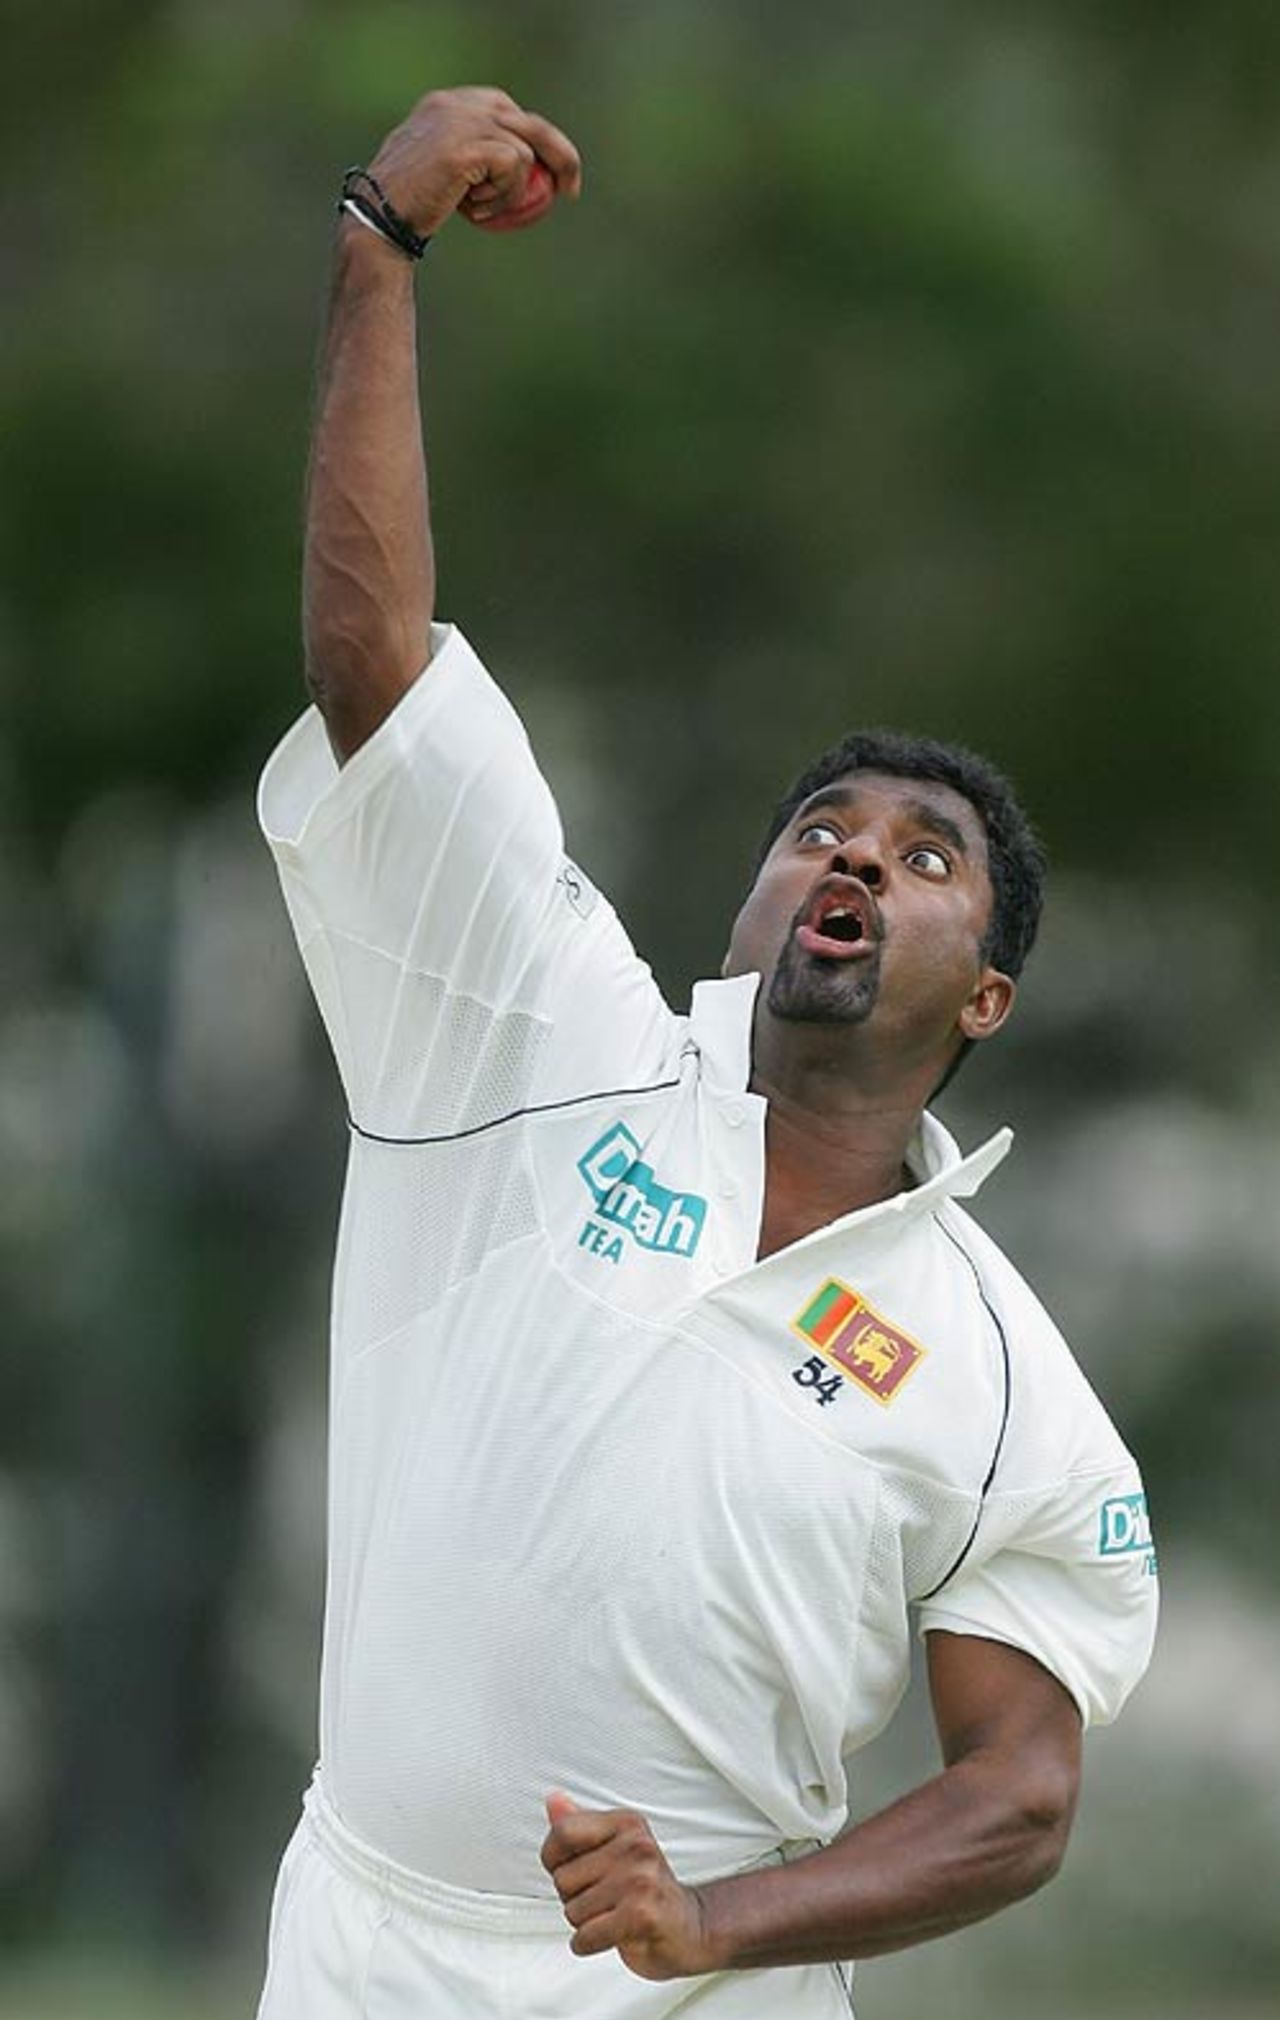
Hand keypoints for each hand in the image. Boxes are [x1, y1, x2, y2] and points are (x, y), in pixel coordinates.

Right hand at [363, 87, 581, 239]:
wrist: (381, 218)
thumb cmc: (412, 205)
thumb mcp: (446, 171)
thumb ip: (475, 155)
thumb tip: (522, 164)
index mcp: (450, 102)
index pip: (511, 112)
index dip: (539, 142)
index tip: (555, 174)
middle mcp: (457, 102)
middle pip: (530, 124)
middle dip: (561, 156)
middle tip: (571, 191)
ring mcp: (459, 120)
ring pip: (523, 152)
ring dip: (512, 193)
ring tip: (480, 211)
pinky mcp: (463, 144)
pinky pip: (512, 168)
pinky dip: (503, 197)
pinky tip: (475, 212)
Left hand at [540, 1794, 715, 1980]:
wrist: (689, 1927)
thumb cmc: (646, 1889)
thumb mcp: (614, 1848)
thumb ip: (580, 1826)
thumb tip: (554, 1800)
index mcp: (627, 1823)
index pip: (563, 1831)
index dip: (555, 1859)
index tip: (576, 1869)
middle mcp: (636, 1846)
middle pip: (563, 1878)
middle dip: (575, 1897)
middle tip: (607, 1898)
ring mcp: (640, 1880)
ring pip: (572, 1910)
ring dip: (586, 1923)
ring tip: (614, 1915)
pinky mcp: (641, 1916)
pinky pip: (586, 1936)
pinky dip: (588, 1944)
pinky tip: (610, 1935)